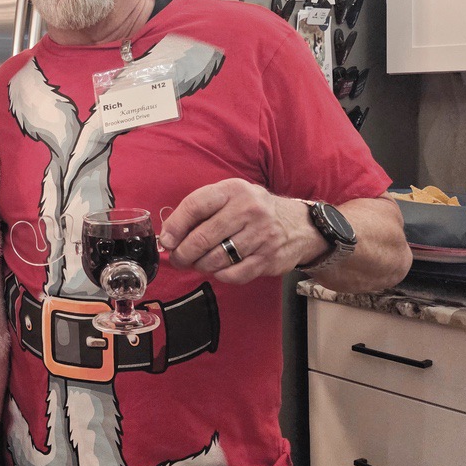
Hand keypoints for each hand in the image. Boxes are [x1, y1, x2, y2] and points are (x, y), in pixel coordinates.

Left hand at [158, 179, 317, 283]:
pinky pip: (233, 274)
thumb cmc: (252, 211)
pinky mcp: (269, 259)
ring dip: (200, 265)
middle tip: (178, 259)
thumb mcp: (230, 198)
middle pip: (203, 237)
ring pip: (216, 259)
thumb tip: (169, 236)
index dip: (175, 226)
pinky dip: (220, 275)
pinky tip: (219, 269)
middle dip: (183, 253)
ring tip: (198, 263)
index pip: (196, 205)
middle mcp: (249, 210)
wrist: (300, 225)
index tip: (166, 241)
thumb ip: (201, 211)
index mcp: (233, 190)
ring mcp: (261, 235)